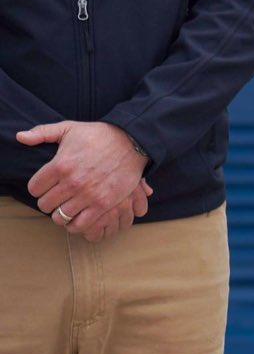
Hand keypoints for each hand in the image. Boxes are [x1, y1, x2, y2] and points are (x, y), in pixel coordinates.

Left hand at [20, 121, 148, 241]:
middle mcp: (72, 182)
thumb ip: (42, 132)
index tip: (47, 186)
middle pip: (45, 205)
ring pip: (60, 217)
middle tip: (57, 197)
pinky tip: (79, 215)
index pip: (34, 188)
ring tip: (67, 207)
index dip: (38, 188)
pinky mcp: (103, 204)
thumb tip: (20, 137)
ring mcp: (88, 195)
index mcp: (60, 165)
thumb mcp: (69, 128)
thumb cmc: (99, 135)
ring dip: (62, 214)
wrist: (132, 142)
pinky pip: (80, 224)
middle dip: (49, 202)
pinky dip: (76, 224)